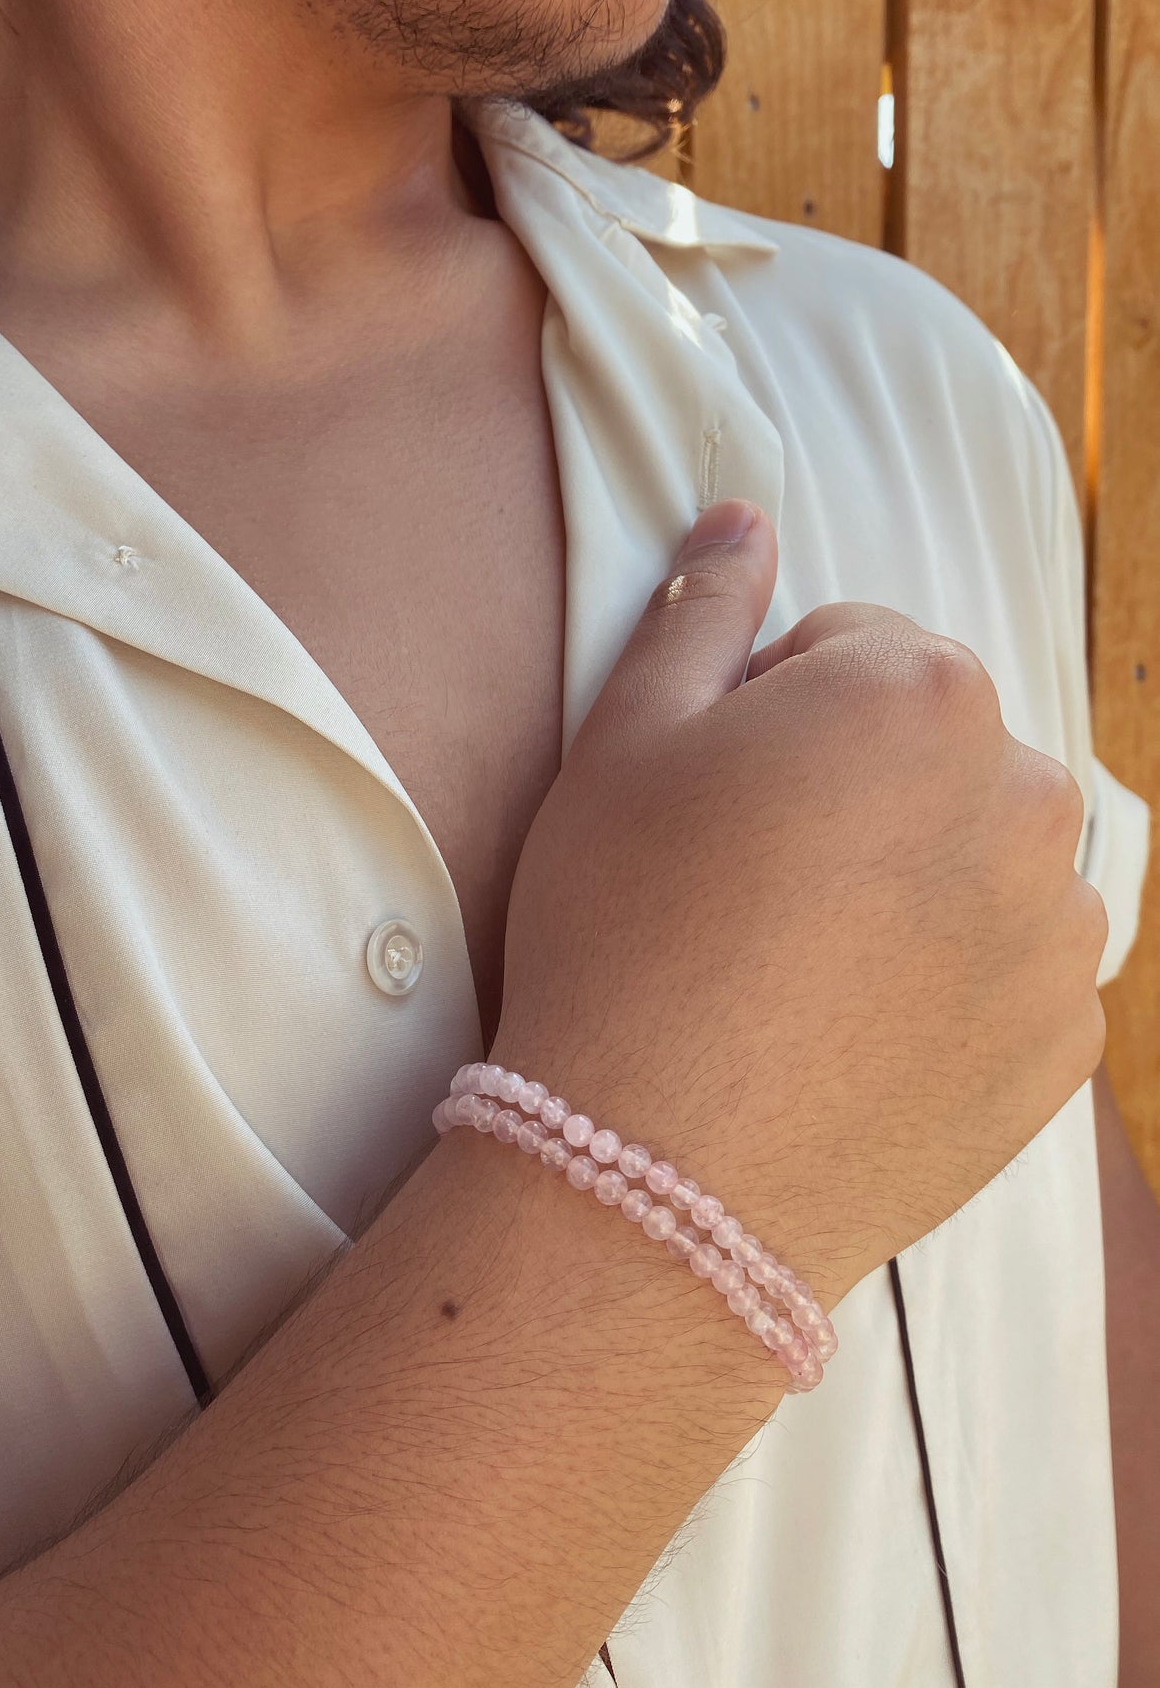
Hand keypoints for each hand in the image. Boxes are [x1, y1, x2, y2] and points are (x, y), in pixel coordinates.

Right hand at [493, 499, 1107, 1305]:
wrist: (660, 1169)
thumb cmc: (624, 933)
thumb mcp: (622, 741)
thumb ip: (701, 610)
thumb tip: (741, 518)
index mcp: (918, 693)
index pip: (855, 648)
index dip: (767, 710)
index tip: (713, 796)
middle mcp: (1025, 793)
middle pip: (934, 747)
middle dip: (859, 784)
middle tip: (750, 883)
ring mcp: (1058, 929)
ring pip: (983, 855)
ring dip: (918, 877)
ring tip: (804, 963)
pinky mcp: (1065, 1045)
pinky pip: (1016, 969)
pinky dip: (957, 979)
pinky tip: (858, 1026)